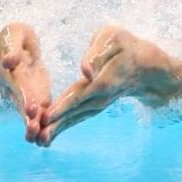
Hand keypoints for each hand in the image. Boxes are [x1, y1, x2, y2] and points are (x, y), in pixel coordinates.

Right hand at [0, 22, 50, 142]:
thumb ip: (12, 46)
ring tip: (40, 140)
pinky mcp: (34, 97)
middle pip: (19, 103)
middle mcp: (12, 86)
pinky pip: (37, 113)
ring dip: (32, 126)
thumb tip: (8, 62)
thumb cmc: (15, 35)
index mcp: (7, 70)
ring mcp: (22, 94)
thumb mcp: (14, 32)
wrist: (17, 44)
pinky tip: (48, 140)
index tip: (31, 109)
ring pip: (26, 112)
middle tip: (34, 131)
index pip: (17, 84)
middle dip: (27, 118)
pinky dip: (42, 126)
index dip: (23, 96)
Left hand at [36, 26, 181, 146]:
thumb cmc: (125, 45)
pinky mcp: (96, 106)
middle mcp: (100, 97)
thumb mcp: (112, 39)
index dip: (62, 106)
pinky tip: (49, 136)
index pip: (78, 95)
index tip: (45, 118)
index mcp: (102, 80)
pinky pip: (79, 117)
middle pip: (75, 112)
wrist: (147, 65)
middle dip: (55, 125)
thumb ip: (96, 54)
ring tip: (38, 142)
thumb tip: (85, 71)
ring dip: (57, 130)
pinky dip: (64, 126)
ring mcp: (99, 104)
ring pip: (76, 118)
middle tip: (34, 139)